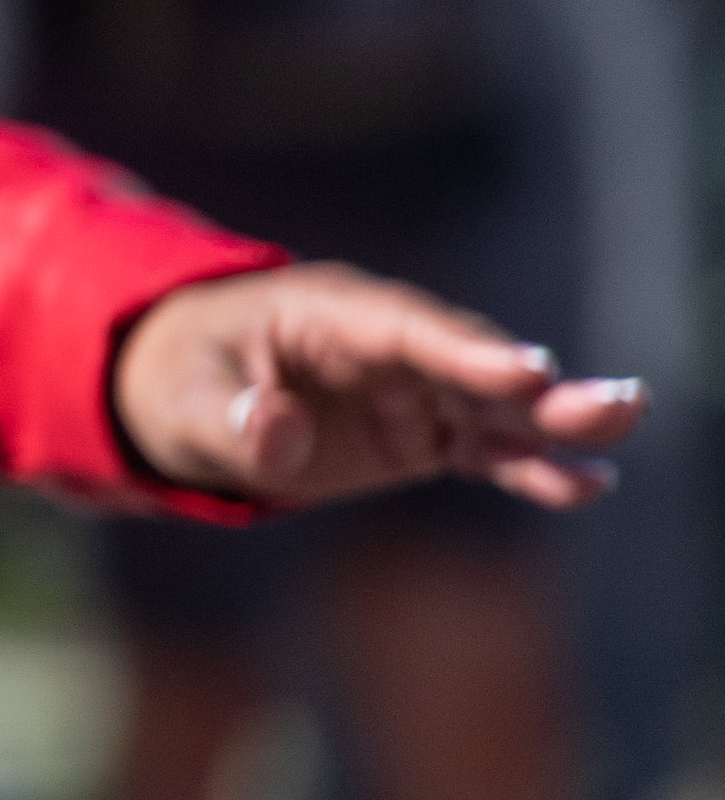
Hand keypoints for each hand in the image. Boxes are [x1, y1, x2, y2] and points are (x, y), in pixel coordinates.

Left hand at [112, 263, 641, 507]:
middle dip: (540, 385)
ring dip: (556, 422)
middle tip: (616, 403)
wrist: (180, 393)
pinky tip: (585, 486)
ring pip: (494, 405)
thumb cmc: (177, 378)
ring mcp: (409, 389)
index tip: (529, 370)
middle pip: (471, 362)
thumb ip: (233, 419)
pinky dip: (528, 468)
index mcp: (330, 312)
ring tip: (623, 428)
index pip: (409, 329)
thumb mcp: (184, 401)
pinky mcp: (420, 433)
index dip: (467, 350)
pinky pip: (481, 450)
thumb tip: (279, 434)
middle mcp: (386, 345)